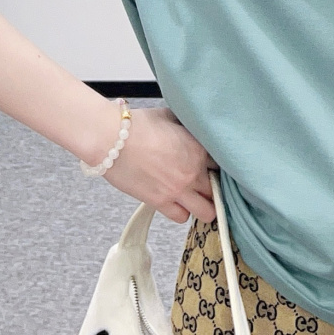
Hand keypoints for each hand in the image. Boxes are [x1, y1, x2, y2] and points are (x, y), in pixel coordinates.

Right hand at [106, 105, 218, 223]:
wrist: (111, 139)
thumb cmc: (138, 124)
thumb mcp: (170, 117)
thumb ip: (185, 126)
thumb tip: (190, 127)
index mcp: (199, 148)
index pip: (222, 163)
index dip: (217, 165)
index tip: (211, 166)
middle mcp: (194, 171)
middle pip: (218, 189)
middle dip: (213, 187)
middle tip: (206, 185)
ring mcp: (179, 189)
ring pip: (207, 212)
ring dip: (204, 206)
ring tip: (197, 200)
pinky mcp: (160, 202)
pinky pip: (182, 217)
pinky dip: (183, 213)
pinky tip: (179, 204)